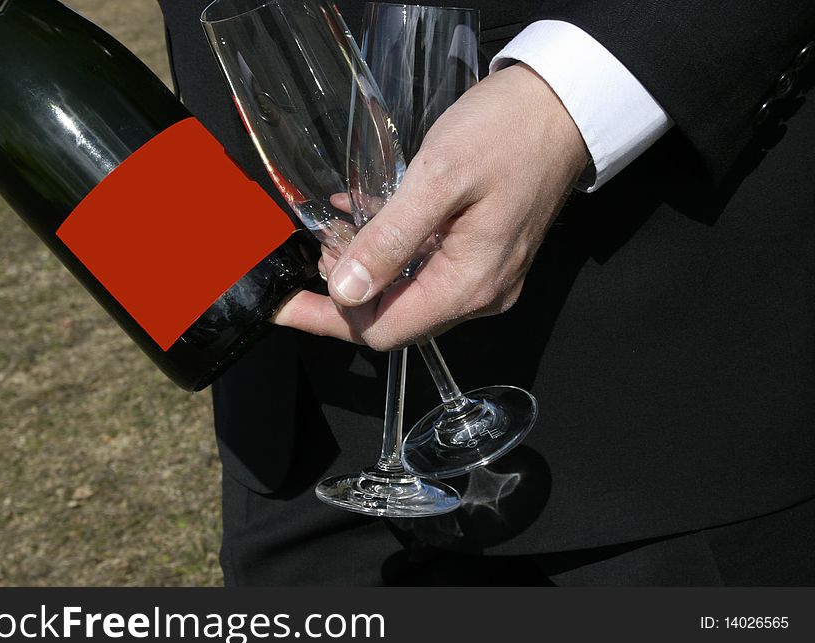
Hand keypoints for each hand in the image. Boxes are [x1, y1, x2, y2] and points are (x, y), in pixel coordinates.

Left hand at [273, 63, 588, 349]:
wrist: (561, 106)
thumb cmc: (506, 132)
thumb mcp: (438, 179)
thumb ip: (390, 240)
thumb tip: (346, 291)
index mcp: (469, 284)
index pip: (384, 331)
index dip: (330, 318)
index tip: (286, 302)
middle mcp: (480, 294)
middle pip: (393, 319)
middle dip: (345, 294)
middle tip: (317, 249)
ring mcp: (485, 278)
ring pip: (407, 296)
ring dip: (366, 271)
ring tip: (336, 234)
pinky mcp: (484, 257)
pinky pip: (426, 271)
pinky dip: (390, 254)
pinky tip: (365, 222)